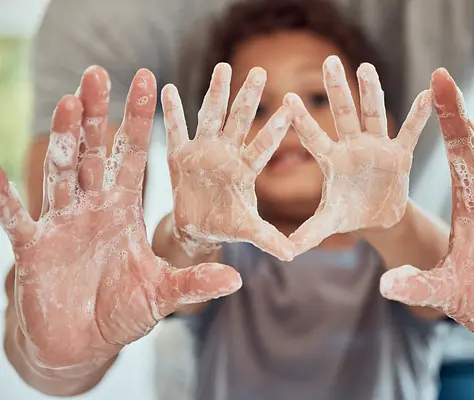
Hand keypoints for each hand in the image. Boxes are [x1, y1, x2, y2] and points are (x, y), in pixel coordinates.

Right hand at [0, 67, 240, 370]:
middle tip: (98, 74)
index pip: (133, 157)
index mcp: (124, 211)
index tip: (147, 81)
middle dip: (95, 116)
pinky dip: (6, 199)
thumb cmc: (122, 312)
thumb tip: (237, 277)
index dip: (138, 121)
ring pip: (60, 173)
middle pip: (93, 153)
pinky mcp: (33, 248)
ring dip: (62, 140)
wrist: (81, 343)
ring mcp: (61, 224)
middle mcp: (93, 209)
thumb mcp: (162, 294)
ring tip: (67, 101)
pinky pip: (16, 218)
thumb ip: (195, 283)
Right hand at [162, 63, 294, 260]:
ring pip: (210, 116)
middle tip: (259, 70)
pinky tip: (165, 88)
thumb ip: (268, 238)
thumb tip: (294, 254)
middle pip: (239, 121)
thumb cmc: (226, 225)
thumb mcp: (247, 230)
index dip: (275, 128)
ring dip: (215, 92)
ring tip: (223, 66)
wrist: (198, 227)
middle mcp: (227, 155)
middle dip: (248, 96)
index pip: (263, 146)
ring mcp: (203, 151)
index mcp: (245, 170)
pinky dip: (171, 111)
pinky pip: (174, 130)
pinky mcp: (179, 155)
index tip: (291, 106)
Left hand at [285, 56, 431, 253]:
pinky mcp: (400, 155)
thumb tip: (286, 251)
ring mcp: (377, 148)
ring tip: (366, 67)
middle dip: (337, 89)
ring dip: (371, 93)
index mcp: (332, 161)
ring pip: (373, 115)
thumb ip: (309, 232)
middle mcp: (353, 148)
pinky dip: (419, 116)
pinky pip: (410, 133)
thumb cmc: (349, 214)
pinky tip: (428, 93)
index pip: (314, 138)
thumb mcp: (329, 222)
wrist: (377, 217)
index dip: (302, 121)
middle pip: (343, 114)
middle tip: (328, 61)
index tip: (287, 99)